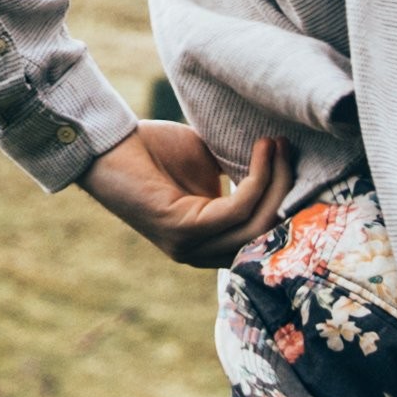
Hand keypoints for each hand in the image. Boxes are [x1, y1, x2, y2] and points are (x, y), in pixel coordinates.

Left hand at [83, 118, 287, 267]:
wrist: (106, 142)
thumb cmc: (153, 150)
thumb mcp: (208, 165)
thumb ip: (241, 175)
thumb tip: (282, 165)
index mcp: (207, 243)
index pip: (262, 239)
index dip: (284, 200)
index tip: (291, 157)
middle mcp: (200, 254)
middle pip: (266, 235)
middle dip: (285, 189)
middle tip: (287, 148)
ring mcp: (189, 247)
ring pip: (256, 225)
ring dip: (275, 182)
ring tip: (276, 145)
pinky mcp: (181, 231)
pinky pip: (236, 210)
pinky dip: (257, 179)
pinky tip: (260, 150)